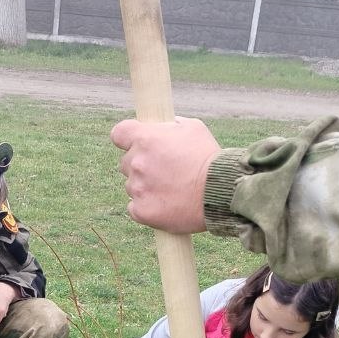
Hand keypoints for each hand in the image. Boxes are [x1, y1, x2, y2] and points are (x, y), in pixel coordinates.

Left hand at [110, 116, 221, 233]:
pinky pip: (135, 207)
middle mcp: (137, 163)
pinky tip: (166, 204)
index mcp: (145, 139)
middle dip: (141, 165)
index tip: (135, 144)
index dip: (126, 139)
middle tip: (165, 171)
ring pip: (132, 186)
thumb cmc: (209, 159)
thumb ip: (171, 126)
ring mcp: (137, 189)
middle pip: (126, 163)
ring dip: (145, 187)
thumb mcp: (193, 128)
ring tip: (171, 190)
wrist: (219, 193)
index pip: (118, 134)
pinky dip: (146, 207)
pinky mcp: (141, 211)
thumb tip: (164, 127)